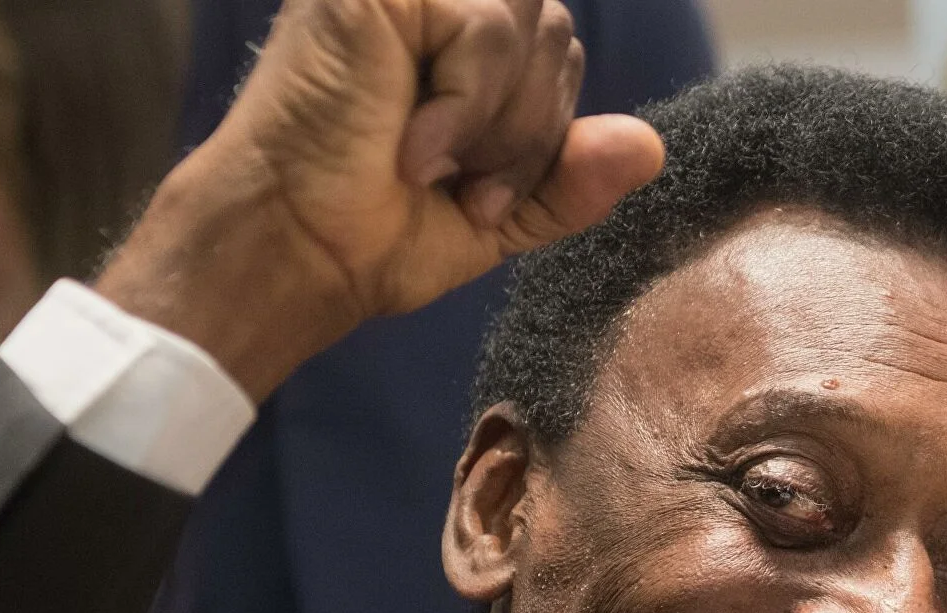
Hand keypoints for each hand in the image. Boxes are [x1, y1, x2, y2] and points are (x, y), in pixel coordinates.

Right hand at [95, 0, 665, 401]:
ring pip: (531, 21)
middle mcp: (428, 5)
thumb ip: (569, 180)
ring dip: (500, 122)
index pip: (555, 48)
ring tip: (434, 170)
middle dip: (531, 132)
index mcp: (453, 46)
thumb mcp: (495, 216)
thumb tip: (653, 146)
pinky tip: (413, 150)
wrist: (293, 254)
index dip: (544, 131)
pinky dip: (466, 105)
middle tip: (468, 192)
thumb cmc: (367, 237)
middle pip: (555, 28)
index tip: (485, 201)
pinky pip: (486, 25)